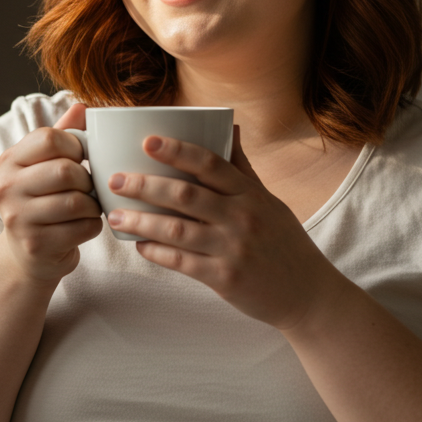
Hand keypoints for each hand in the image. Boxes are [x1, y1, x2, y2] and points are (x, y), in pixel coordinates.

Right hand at [0, 103, 102, 281]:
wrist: (27, 252)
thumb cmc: (43, 199)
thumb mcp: (46, 164)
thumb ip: (64, 134)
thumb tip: (83, 106)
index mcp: (10, 160)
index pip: (49, 138)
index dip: (75, 146)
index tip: (80, 158)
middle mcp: (7, 187)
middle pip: (65, 171)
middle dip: (87, 180)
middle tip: (88, 187)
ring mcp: (18, 218)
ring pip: (76, 202)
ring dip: (93, 205)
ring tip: (89, 206)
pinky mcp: (35, 245)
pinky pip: (82, 228)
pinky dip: (93, 226)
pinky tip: (84, 225)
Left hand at [104, 126, 341, 330]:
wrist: (307, 294)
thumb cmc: (285, 242)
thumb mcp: (269, 200)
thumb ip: (242, 167)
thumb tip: (229, 127)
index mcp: (250, 194)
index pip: (210, 164)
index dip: (177, 150)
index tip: (147, 141)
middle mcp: (242, 217)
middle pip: (185, 194)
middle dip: (145, 185)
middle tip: (114, 179)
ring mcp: (233, 249)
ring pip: (177, 230)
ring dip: (141, 220)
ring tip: (114, 214)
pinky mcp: (225, 279)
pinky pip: (182, 262)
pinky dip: (157, 252)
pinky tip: (139, 244)